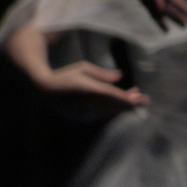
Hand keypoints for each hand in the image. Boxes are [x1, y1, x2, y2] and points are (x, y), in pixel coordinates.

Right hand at [27, 58, 146, 107]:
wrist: (43, 91)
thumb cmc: (65, 75)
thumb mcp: (83, 68)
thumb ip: (102, 74)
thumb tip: (120, 76)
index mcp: (88, 90)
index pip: (114, 96)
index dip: (130, 99)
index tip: (143, 98)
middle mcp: (87, 104)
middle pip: (114, 106)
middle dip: (130, 101)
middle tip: (142, 97)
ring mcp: (85, 113)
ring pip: (110, 111)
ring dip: (122, 105)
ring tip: (133, 96)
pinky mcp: (82, 118)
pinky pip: (102, 114)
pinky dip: (112, 109)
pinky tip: (118, 103)